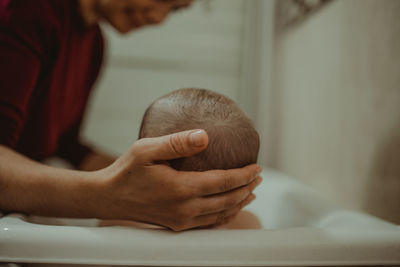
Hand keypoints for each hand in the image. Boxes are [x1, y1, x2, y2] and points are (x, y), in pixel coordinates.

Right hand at [96, 129, 261, 230]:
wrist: (108, 197)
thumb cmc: (127, 171)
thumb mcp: (147, 149)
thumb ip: (177, 142)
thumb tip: (205, 136)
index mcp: (181, 189)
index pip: (223, 182)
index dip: (244, 175)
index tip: (257, 166)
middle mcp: (185, 209)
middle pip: (227, 200)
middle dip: (247, 188)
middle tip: (259, 177)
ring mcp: (182, 220)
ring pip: (221, 214)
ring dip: (239, 202)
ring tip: (251, 191)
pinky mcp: (177, 225)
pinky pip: (209, 224)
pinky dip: (225, 216)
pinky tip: (230, 210)